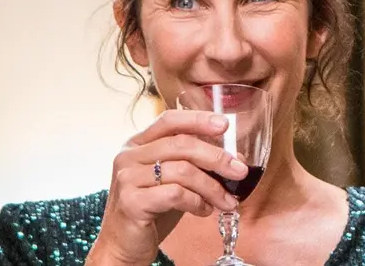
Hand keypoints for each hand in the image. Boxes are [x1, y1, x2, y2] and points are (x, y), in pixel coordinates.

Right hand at [87, 110, 248, 265]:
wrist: (124, 245)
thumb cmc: (153, 209)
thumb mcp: (175, 179)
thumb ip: (197, 163)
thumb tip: (235, 157)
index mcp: (138, 144)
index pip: (170, 120)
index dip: (198, 119)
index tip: (225, 125)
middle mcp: (128, 156)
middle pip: (182, 144)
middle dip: (217, 157)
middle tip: (240, 172)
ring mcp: (126, 178)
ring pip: (183, 171)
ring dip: (212, 187)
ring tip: (226, 201)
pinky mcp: (130, 202)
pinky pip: (175, 194)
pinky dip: (197, 202)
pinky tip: (204, 210)